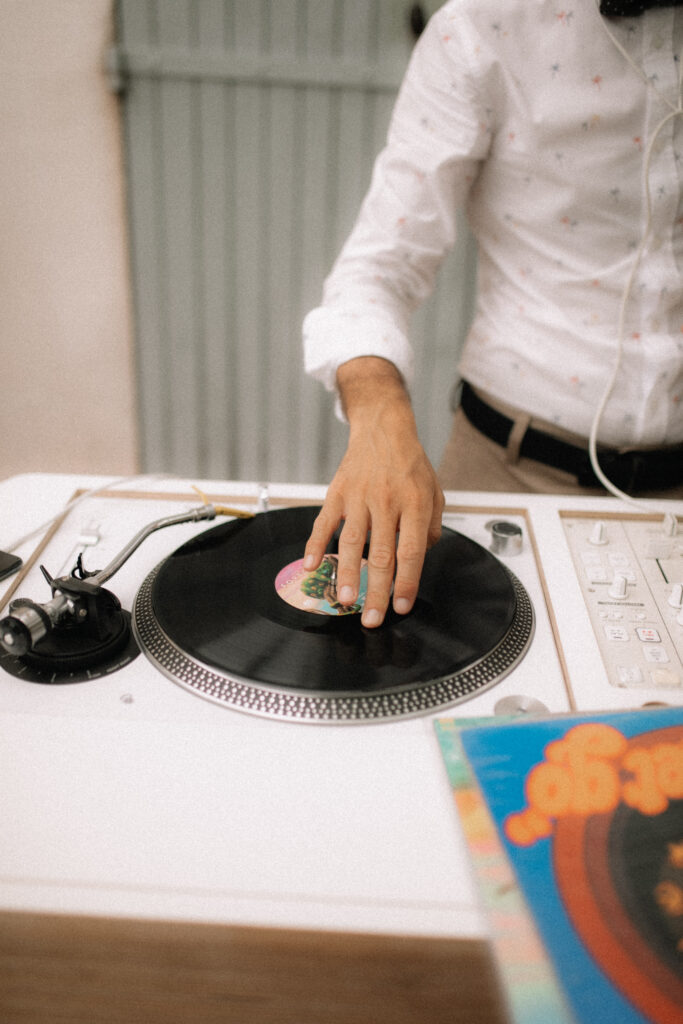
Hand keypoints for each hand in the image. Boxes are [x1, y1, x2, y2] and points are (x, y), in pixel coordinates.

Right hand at [303, 358, 443, 627]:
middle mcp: (386, 502)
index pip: (410, 552)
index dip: (406, 583)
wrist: (384, 429)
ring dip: (346, 574)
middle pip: (380, 555)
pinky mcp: (338, 493)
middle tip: (371, 619)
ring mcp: (359, 497)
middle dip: (376, 591)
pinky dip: (315, 544)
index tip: (401, 607)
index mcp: (414, 505)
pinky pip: (324, 522)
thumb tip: (416, 561)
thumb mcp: (435, 494)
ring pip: (351, 542)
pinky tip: (310, 566)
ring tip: (344, 600)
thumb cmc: (411, 466)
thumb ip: (431, 529)